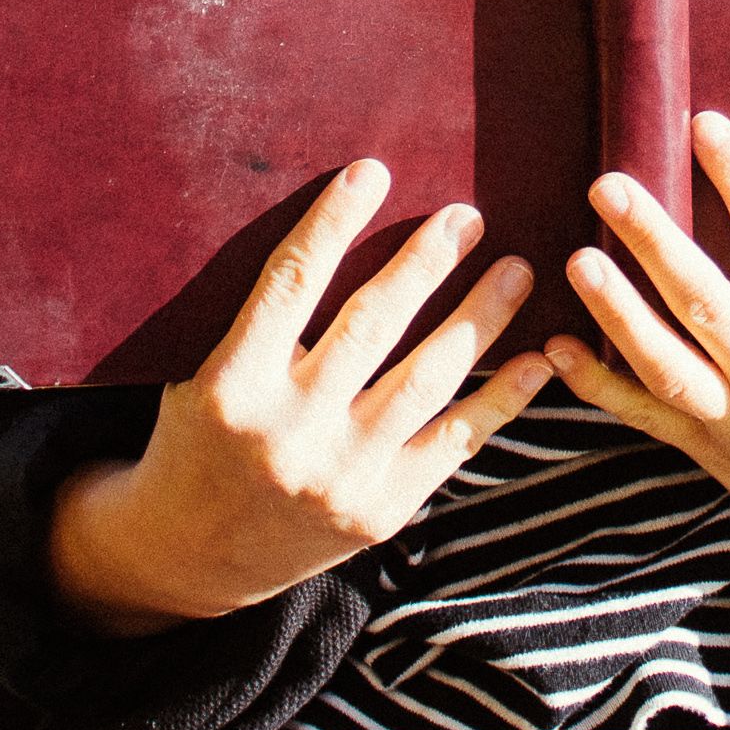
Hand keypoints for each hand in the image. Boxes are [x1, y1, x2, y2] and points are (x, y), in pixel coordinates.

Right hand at [49, 160, 550, 635]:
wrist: (190, 557)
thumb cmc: (199, 441)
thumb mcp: (202, 376)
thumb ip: (258, 323)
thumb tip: (332, 227)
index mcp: (230, 386)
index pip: (290, 284)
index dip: (332, 222)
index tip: (372, 171)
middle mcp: (288, 431)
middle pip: (372, 326)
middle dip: (425, 264)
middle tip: (467, 217)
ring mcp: (341, 476)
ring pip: (426, 379)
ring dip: (479, 318)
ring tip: (516, 270)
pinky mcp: (382, 510)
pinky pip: (453, 443)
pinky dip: (501, 399)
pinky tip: (538, 358)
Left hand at [546, 112, 729, 613]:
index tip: (706, 126)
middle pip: (707, 298)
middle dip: (655, 240)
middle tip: (609, 183)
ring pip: (667, 363)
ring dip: (618, 310)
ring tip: (577, 258)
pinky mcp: (718, 459)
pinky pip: (650, 418)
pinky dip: (600, 386)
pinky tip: (558, 347)